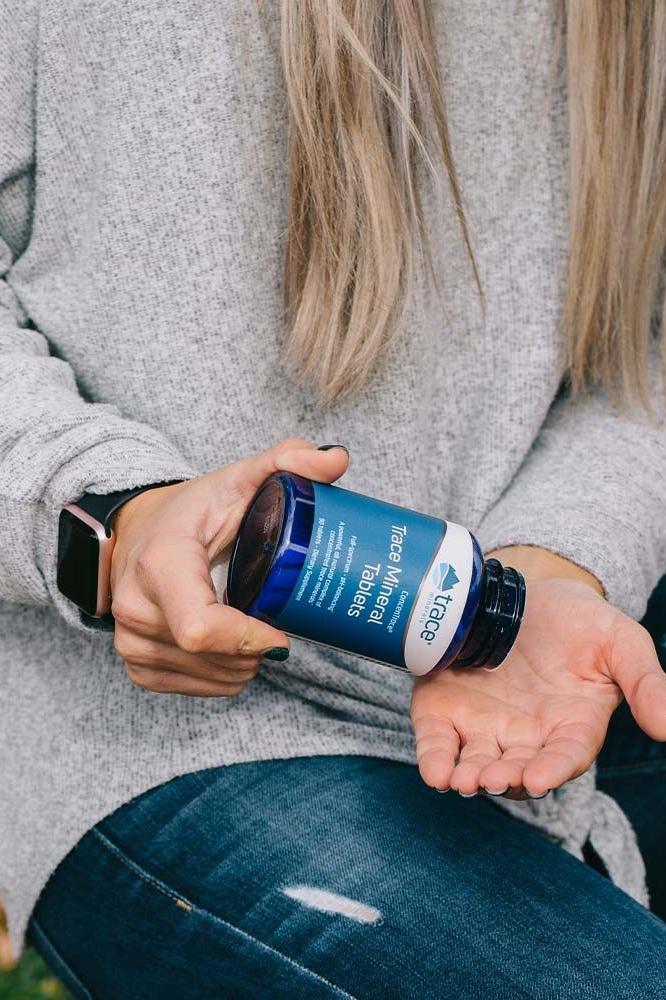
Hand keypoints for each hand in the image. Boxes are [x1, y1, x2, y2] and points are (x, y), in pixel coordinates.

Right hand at [110, 439, 348, 696]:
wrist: (137, 533)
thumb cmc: (189, 511)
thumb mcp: (236, 479)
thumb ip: (285, 462)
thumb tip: (336, 459)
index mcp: (161, 563)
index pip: (201, 628)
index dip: (249, 640)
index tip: (282, 632)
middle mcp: (137, 607)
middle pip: (214, 656)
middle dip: (256, 646)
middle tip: (272, 614)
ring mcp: (132, 642)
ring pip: (211, 677)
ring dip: (242, 661)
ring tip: (250, 624)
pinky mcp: (136, 666)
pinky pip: (194, 688)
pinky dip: (221, 673)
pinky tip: (229, 645)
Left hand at [411, 549, 665, 798]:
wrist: (522, 592)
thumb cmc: (579, 621)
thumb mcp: (620, 641)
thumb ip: (645, 683)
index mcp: (571, 726)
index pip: (565, 757)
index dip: (552, 770)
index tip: (538, 779)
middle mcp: (527, 736)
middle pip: (516, 769)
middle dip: (503, 779)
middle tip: (490, 780)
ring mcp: (484, 725)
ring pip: (476, 763)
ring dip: (468, 776)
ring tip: (461, 781)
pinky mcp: (447, 710)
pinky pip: (439, 741)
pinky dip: (434, 758)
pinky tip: (435, 772)